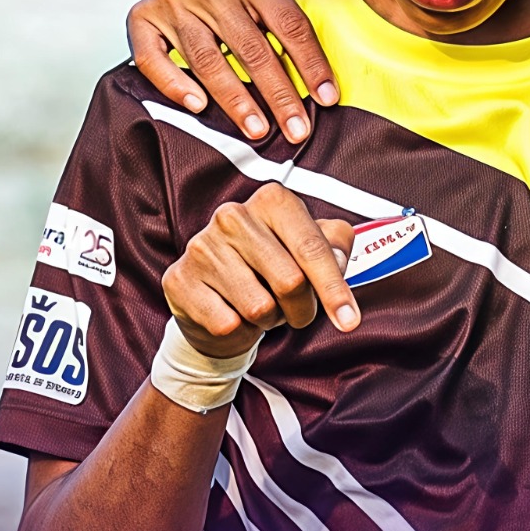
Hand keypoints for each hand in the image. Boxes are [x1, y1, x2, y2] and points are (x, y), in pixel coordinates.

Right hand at [128, 0, 341, 143]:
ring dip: (234, 99)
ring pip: (207, 59)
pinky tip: (198, 107)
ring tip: (259, 131)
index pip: (288, 23)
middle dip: (278, 94)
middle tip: (298, 131)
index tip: (328, 99)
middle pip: (250, 49)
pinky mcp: (140, 18)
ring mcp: (171, 2)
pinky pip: (152, 57)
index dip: (311, 63)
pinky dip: (173, 83)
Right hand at [162, 183, 357, 358]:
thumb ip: (336, 247)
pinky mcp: (179, 280)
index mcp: (273, 200)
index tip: (350, 320)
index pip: (313, 249)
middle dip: (303, 308)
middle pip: (291, 282)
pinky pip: (227, 324)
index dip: (335, 289)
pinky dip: (240, 329)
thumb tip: (338, 262)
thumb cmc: (272, 267)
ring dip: (271, 319)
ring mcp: (202, 247)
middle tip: (296, 308)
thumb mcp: (310, 248)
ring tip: (262, 305)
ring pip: (260, 308)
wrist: (217, 294)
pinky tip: (233, 311)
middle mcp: (233, 216)